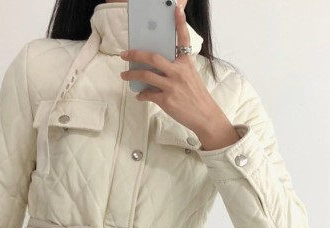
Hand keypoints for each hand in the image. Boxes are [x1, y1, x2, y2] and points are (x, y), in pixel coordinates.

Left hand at [119, 4, 238, 149]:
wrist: (205, 115)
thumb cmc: (196, 96)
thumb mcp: (190, 77)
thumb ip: (176, 70)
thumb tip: (156, 69)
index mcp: (186, 63)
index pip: (183, 39)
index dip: (180, 23)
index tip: (176, 9)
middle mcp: (178, 72)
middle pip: (153, 57)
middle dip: (135, 54)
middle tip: (124, 54)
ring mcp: (172, 86)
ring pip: (145, 75)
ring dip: (131, 74)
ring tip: (124, 74)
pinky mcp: (166, 100)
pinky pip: (148, 94)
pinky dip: (141, 94)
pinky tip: (139, 95)